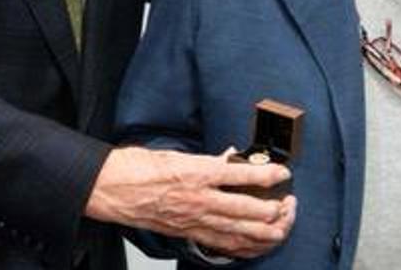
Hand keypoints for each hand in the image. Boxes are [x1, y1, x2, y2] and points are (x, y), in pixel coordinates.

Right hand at [85, 146, 296, 258]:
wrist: (112, 188)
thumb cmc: (140, 167)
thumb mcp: (178, 154)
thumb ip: (208, 159)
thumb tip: (231, 159)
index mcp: (199, 172)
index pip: (243, 174)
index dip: (268, 175)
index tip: (283, 173)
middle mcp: (200, 198)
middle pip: (247, 210)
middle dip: (274, 210)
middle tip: (288, 204)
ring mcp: (194, 219)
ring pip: (238, 232)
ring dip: (264, 232)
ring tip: (281, 228)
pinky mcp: (187, 233)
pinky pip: (220, 245)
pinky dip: (242, 247)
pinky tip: (255, 245)